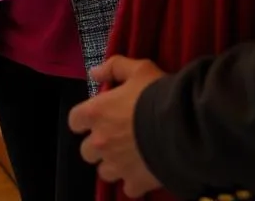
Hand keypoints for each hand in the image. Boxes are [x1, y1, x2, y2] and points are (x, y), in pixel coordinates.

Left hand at [68, 56, 165, 197]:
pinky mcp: (134, 182)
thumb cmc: (155, 94)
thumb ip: (114, 67)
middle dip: (97, 145)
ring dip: (113, 164)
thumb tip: (94, 72)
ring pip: (104, 172)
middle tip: (115, 137)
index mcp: (96, 113)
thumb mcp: (138, 69)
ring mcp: (116, 165)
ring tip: (129, 155)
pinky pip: (127, 188)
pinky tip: (143, 170)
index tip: (96, 117)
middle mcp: (100, 141)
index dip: (84, 120)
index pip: (74, 121)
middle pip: (86, 151)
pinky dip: (133, 181)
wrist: (181, 126)